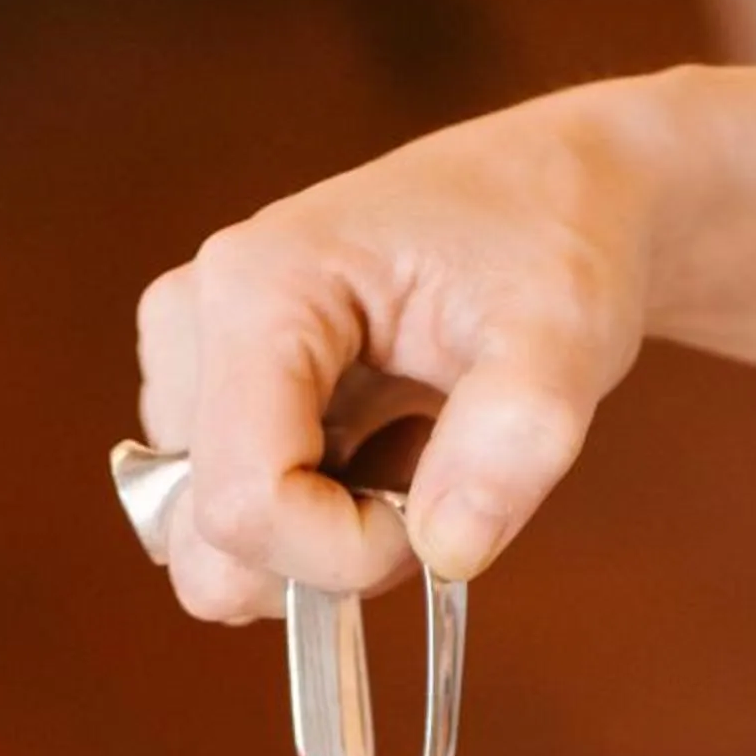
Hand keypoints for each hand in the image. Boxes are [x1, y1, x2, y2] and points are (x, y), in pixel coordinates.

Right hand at [135, 80, 673, 619]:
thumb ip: (518, 436)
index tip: (441, 506)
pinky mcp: (207, 404)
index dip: (349, 551)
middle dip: (327, 560)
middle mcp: (193, 322)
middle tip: (425, 485)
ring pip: (211, 556)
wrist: (546, 195)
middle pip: (211, 544)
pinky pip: (233, 536)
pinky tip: (375, 454)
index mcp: (257, 286)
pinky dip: (310, 533)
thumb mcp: (566, 330)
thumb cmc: (550, 237)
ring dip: (319, 550)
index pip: (247, 502)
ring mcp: (189, 366)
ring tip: (403, 458)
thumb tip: (448, 549)